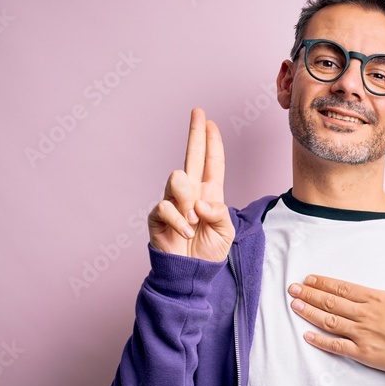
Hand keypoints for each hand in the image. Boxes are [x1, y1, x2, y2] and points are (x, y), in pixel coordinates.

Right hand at [148, 107, 234, 260]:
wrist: (190, 273)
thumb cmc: (208, 252)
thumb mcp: (225, 233)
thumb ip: (220, 214)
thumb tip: (200, 202)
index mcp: (209, 194)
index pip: (212, 163)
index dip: (212, 143)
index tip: (210, 123)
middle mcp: (190, 193)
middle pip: (192, 156)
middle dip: (195, 133)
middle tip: (197, 112)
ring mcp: (173, 202)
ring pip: (177, 179)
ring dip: (187, 199)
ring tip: (193, 221)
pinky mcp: (158, 215)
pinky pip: (166, 206)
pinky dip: (179, 220)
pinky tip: (185, 231)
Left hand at [287, 258, 384, 373]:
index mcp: (377, 298)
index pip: (344, 288)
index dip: (325, 283)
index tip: (310, 279)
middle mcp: (365, 314)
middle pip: (332, 302)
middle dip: (310, 294)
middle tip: (293, 289)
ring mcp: (362, 334)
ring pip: (330, 321)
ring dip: (311, 313)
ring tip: (295, 305)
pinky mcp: (363, 353)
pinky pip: (337, 346)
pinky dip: (320, 341)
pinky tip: (307, 335)